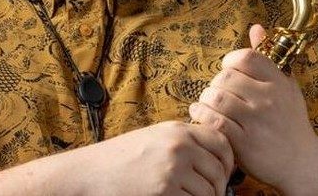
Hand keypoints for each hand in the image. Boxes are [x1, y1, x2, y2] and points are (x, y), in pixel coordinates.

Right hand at [70, 120, 234, 195]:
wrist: (91, 173)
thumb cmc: (121, 159)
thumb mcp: (153, 139)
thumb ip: (182, 143)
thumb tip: (214, 159)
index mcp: (176, 130)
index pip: (221, 141)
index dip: (226, 160)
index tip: (220, 172)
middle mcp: (179, 145)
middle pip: (220, 171)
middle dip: (217, 187)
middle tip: (204, 194)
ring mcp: (173, 169)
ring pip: (210, 193)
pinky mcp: (166, 191)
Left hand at [188, 24, 317, 191]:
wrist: (301, 162)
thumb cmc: (288, 118)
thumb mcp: (285, 84)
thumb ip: (266, 55)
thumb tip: (256, 27)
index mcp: (278, 82)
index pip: (245, 57)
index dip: (230, 61)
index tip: (229, 70)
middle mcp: (268, 99)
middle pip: (225, 78)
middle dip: (215, 83)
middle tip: (217, 92)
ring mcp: (257, 121)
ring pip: (216, 98)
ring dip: (205, 99)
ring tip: (207, 103)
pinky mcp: (245, 143)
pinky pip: (214, 120)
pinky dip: (201, 115)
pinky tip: (201, 114)